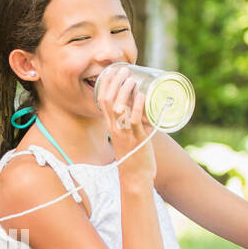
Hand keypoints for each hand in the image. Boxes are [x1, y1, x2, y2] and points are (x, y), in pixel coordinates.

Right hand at [96, 65, 154, 183]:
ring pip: (119, 107)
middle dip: (115, 82)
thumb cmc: (134, 156)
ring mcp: (124, 133)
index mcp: (111, 126)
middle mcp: (114, 128)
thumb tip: (145, 108)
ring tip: (132, 79)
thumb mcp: (128, 136)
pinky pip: (134, 120)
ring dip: (125, 90)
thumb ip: (134, 123)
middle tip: (125, 70)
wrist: (135, 177)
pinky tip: (141, 95)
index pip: (102, 100)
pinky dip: (138, 106)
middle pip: (108, 100)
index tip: (112, 70)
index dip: (106, 84)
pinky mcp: (136, 139)